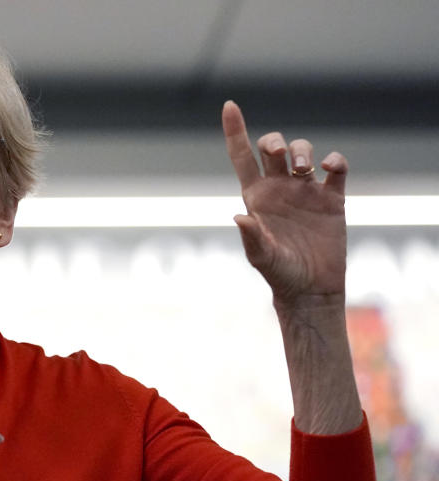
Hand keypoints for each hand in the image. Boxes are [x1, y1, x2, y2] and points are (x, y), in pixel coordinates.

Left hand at [222, 100, 348, 306]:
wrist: (311, 289)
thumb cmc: (281, 275)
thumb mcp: (262, 258)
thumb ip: (252, 237)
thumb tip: (240, 217)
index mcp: (256, 197)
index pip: (242, 156)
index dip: (235, 131)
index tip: (229, 105)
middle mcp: (279, 189)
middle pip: (272, 148)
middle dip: (275, 142)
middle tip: (280, 157)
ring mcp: (306, 191)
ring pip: (302, 152)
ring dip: (302, 151)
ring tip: (304, 169)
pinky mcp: (332, 198)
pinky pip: (336, 168)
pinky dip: (335, 160)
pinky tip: (330, 168)